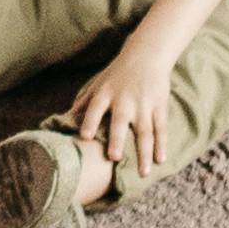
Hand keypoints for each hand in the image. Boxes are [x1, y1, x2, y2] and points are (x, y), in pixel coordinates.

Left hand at [68, 40, 177, 178]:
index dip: (89, 121)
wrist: (148, 54)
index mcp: (106, 93)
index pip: (95, 108)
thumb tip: (66, 117)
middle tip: (115, 157)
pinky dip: (162, 144)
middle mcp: (125, 100)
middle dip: (118, 140)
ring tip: (143, 173)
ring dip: (144, 153)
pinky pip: (161, 128)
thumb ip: (84, 100)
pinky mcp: (159, 106)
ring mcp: (144, 104)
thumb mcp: (99, 82)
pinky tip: (160, 160)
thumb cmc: (118, 72)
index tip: (84, 137)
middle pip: (120, 122)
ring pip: (145, 131)